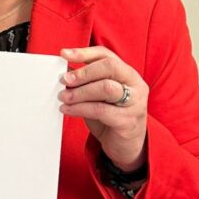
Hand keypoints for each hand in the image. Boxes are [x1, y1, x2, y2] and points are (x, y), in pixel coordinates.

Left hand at [59, 46, 148, 171]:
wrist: (126, 145)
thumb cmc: (110, 116)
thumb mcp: (98, 95)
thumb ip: (86, 82)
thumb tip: (64, 70)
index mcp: (128, 73)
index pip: (106, 55)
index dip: (84, 52)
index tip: (64, 54)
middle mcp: (135, 85)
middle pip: (110, 67)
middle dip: (83, 72)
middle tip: (64, 80)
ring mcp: (135, 103)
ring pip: (106, 88)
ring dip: (80, 92)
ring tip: (63, 97)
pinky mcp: (128, 121)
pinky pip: (101, 110)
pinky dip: (80, 108)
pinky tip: (67, 110)